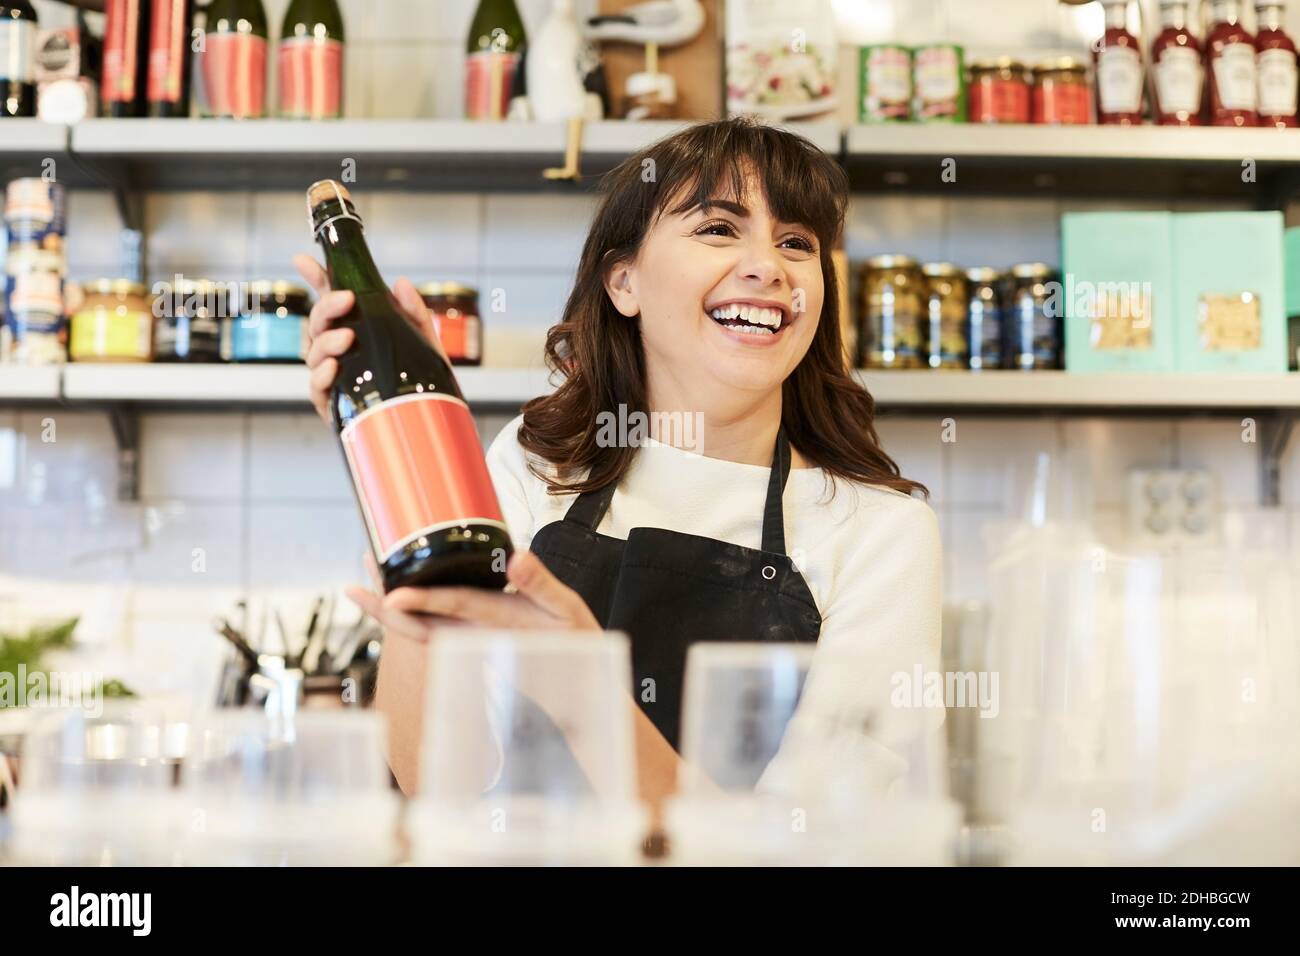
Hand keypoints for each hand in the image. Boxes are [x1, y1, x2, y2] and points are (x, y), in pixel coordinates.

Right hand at [293, 254, 449, 422]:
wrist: (430, 422)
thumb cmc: (421, 381)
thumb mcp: (425, 342)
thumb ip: (415, 313)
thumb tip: (401, 283)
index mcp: (355, 330)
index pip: (330, 301)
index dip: (315, 278)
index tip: (303, 260)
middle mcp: (338, 351)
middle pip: (318, 323)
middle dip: (327, 307)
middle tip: (347, 299)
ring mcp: (332, 377)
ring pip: (314, 352)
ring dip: (327, 341)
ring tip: (348, 337)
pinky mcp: (333, 405)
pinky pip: (317, 387)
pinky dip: (323, 375)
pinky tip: (334, 367)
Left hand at [346, 549, 600, 640]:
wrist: (578, 687)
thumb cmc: (576, 646)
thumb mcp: (569, 610)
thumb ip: (542, 584)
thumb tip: (518, 557)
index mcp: (501, 622)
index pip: (455, 608)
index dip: (423, 601)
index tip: (392, 595)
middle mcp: (478, 635)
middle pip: (421, 627)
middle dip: (385, 608)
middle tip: (355, 586)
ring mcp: (472, 641)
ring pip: (422, 629)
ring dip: (392, 608)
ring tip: (369, 578)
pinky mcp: (472, 641)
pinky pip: (433, 628)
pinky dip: (411, 610)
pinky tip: (400, 593)